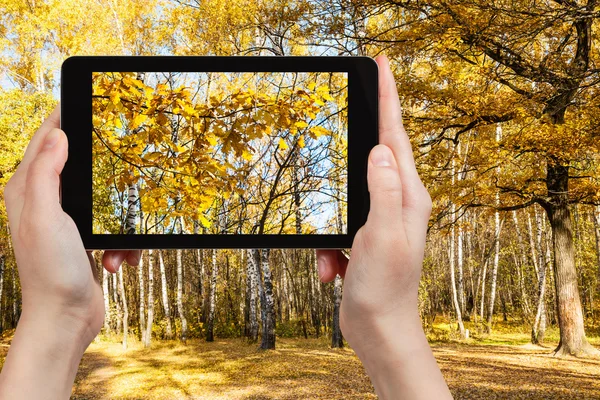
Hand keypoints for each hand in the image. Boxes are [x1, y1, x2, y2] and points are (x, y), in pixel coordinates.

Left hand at [0, 106, 138, 399]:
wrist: (66, 318)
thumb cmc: (52, 271)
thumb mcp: (46, 217)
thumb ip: (46, 174)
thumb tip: (59, 135)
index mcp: (27, 191)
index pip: (45, 141)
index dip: (64, 118)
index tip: (87, 101)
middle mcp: (44, 202)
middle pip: (79, 166)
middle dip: (105, 172)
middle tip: (125, 165)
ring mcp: (67, 222)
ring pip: (104, 199)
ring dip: (119, 220)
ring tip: (119, 245)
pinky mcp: (86, 240)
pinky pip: (113, 227)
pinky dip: (122, 242)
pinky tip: (120, 260)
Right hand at [317, 56, 451, 398]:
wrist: (378, 330)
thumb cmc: (385, 288)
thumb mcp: (382, 235)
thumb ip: (382, 190)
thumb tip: (380, 150)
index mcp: (408, 196)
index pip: (396, 137)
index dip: (389, 99)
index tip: (382, 65)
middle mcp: (398, 203)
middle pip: (371, 160)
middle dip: (352, 151)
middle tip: (342, 127)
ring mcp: (380, 220)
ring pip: (345, 197)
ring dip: (330, 227)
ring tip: (335, 260)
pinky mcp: (363, 237)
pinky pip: (336, 227)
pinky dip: (328, 248)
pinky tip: (332, 270)